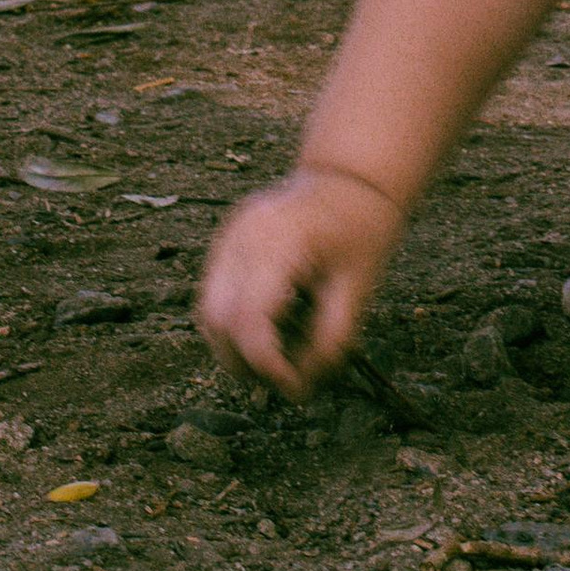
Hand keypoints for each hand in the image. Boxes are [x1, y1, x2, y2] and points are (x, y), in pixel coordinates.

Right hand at [195, 164, 406, 399]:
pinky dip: (232, 325)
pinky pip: (214, 295)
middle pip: (219, 320)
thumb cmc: (360, 233)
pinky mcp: (226, 241)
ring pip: (208, 312)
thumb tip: (297, 389)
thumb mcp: (359, 291)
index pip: (250, 320)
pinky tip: (269, 328)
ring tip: (277, 356)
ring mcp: (229, 235)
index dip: (268, 366)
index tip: (296, 387)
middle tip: (286, 376)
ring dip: (234, 348)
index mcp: (280, 242)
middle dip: (246, 363)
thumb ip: (328, 343)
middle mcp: (243, 235)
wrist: (350, 180)